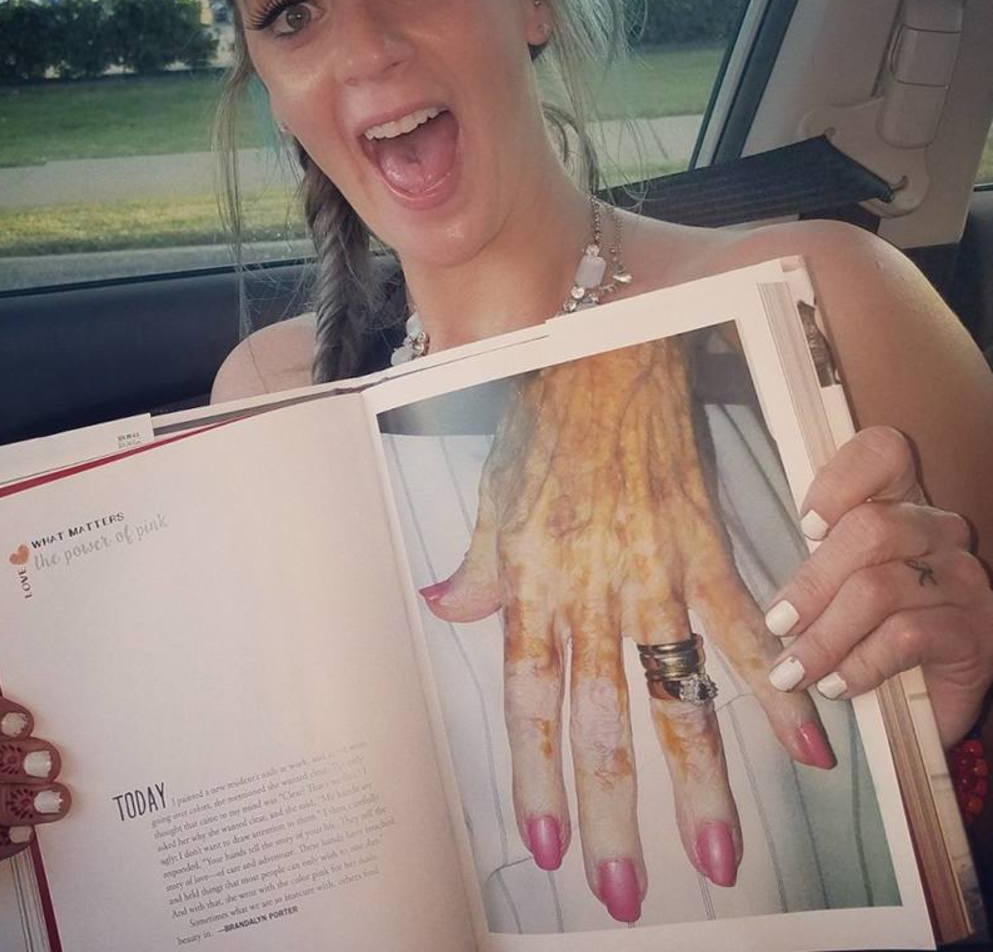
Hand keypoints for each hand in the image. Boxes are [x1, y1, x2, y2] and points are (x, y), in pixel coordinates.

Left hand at [419, 339, 833, 922]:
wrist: (602, 359)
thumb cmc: (543, 426)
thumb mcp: (491, 496)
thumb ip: (474, 566)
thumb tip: (440, 607)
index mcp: (531, 583)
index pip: (531, 699)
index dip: (537, 775)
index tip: (544, 843)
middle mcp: (589, 591)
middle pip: (600, 717)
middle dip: (610, 810)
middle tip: (626, 889)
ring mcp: (651, 572)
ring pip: (674, 690)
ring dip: (698, 776)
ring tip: (715, 851)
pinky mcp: (703, 547)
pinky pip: (743, 627)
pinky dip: (776, 685)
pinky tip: (807, 744)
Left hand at [763, 425, 992, 746]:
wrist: (938, 688)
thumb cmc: (877, 625)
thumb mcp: (844, 584)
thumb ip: (818, 564)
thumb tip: (767, 593)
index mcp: (904, 502)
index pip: (884, 453)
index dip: (842, 478)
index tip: (807, 524)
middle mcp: (939, 531)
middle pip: (869, 530)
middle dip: (812, 583)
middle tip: (778, 624)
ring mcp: (961, 580)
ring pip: (878, 590)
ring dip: (824, 636)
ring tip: (793, 669)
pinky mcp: (973, 633)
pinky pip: (904, 637)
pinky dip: (859, 664)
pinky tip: (836, 684)